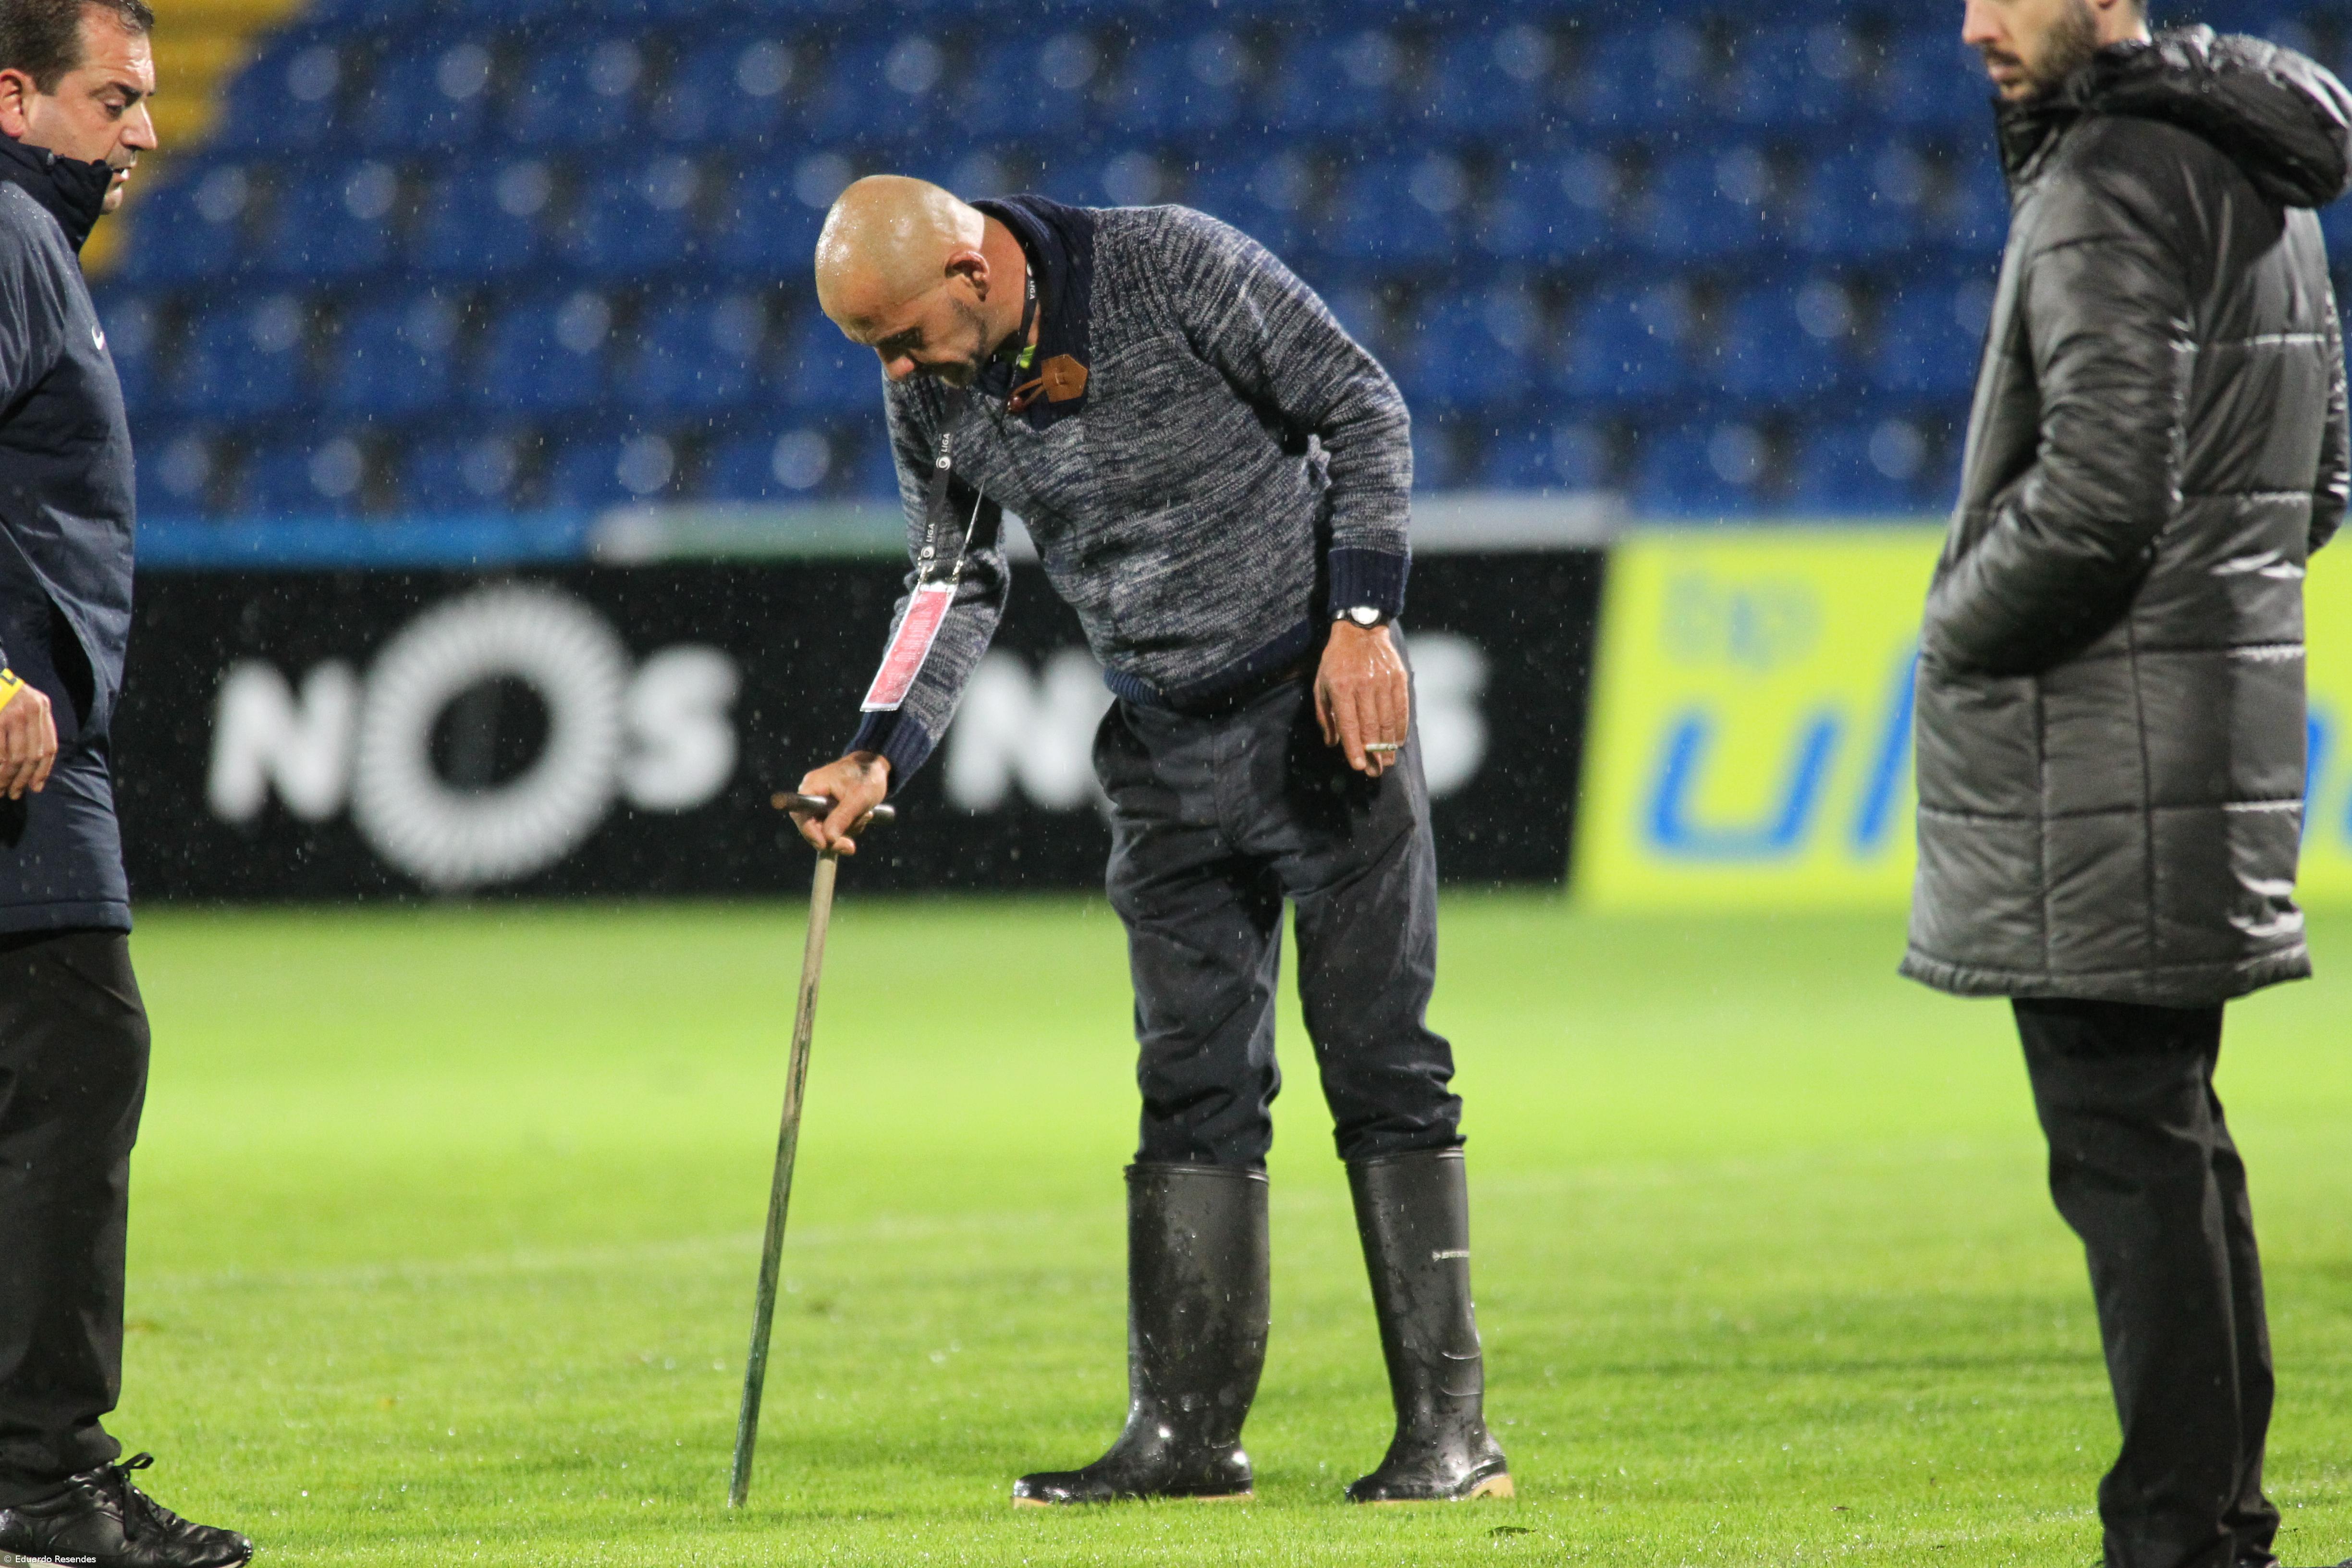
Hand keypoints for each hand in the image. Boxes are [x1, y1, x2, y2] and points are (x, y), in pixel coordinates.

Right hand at [0, 680, 56, 800]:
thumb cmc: (3, 692)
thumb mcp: (26, 702)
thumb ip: (34, 727)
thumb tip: (35, 763)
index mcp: (42, 708)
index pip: (50, 747)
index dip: (43, 770)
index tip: (36, 787)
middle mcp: (32, 711)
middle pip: (33, 756)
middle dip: (24, 779)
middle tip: (15, 793)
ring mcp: (13, 715)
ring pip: (15, 757)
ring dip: (8, 778)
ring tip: (2, 790)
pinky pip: (0, 752)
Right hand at [792, 753, 890, 854]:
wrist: (877, 766)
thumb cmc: (868, 776)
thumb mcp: (858, 798)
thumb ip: (842, 818)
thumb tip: (828, 839)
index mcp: (813, 786)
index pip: (801, 815)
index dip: (810, 833)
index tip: (825, 845)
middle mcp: (812, 794)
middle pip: (812, 826)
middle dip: (833, 836)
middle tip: (850, 847)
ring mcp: (821, 801)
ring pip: (826, 829)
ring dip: (847, 829)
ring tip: (865, 815)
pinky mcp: (831, 807)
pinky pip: (835, 825)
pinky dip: (849, 826)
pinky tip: (863, 816)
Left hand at [1315, 621, 1407, 777]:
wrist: (1360, 629)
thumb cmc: (1336, 661)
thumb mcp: (1321, 684)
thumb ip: (1324, 715)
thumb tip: (1332, 743)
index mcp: (1340, 687)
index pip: (1348, 724)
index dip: (1353, 748)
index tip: (1357, 766)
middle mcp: (1362, 685)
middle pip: (1370, 727)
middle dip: (1372, 753)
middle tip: (1375, 772)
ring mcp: (1383, 681)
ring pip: (1387, 720)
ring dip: (1388, 746)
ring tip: (1388, 762)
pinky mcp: (1398, 677)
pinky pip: (1402, 708)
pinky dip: (1401, 728)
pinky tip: (1398, 742)